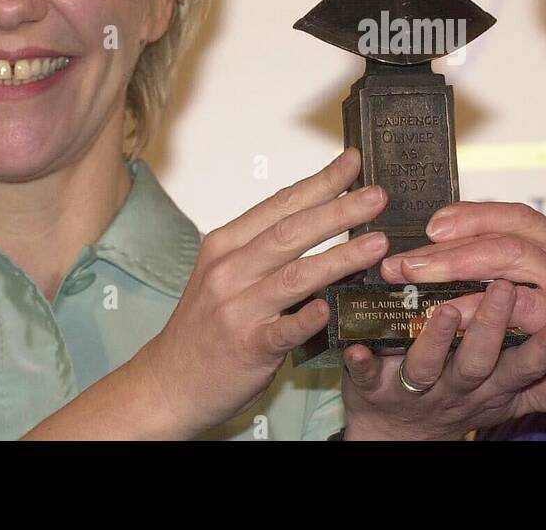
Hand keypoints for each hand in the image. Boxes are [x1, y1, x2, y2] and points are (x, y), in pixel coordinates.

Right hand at [133, 148, 388, 436]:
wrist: (167, 383)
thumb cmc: (205, 327)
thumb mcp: (224, 275)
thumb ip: (265, 251)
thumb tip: (323, 221)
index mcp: (226, 245)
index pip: (280, 204)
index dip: (320, 182)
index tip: (353, 162)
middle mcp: (229, 270)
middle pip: (292, 231)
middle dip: (339, 210)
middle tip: (378, 196)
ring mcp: (238, 309)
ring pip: (296, 275)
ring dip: (341, 257)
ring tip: (378, 244)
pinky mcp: (248, 347)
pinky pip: (285, 329)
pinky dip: (309, 317)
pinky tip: (331, 308)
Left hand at [340, 279, 545, 439]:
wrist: (399, 440)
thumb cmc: (458, 403)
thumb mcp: (505, 395)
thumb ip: (535, 368)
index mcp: (489, 385)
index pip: (523, 366)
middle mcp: (455, 388)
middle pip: (477, 361)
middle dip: (491, 326)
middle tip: (504, 289)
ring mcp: (413, 390)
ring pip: (426, 367)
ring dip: (434, 339)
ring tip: (442, 311)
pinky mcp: (371, 391)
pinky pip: (363, 377)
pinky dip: (361, 363)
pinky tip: (356, 347)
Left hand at [379, 203, 545, 438]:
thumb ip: (522, 324)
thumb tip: (476, 328)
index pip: (517, 220)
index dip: (473, 215)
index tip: (432, 223)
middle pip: (503, 230)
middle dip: (448, 238)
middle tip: (401, 254)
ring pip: (507, 255)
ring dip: (454, 261)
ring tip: (411, 272)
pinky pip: (522, 303)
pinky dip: (483, 306)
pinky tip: (450, 313)